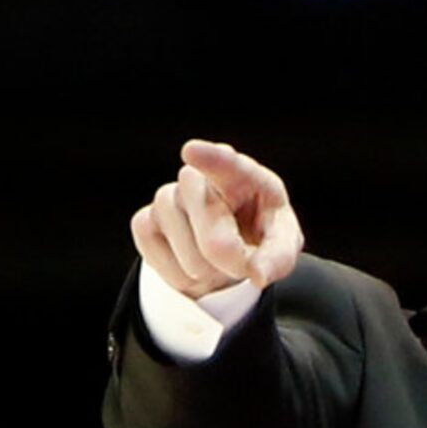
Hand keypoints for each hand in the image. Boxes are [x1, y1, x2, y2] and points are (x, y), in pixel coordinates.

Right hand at [131, 140, 303, 298]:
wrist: (227, 255)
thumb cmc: (258, 240)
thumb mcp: (281, 248)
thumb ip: (277, 259)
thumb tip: (258, 275)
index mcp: (243, 177)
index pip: (226, 163)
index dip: (210, 158)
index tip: (191, 152)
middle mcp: (200, 178)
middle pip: (204, 210)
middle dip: (223, 249)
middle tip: (239, 266)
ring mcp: (168, 197)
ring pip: (177, 234)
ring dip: (200, 267)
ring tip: (216, 268)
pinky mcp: (145, 220)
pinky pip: (151, 248)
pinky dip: (175, 273)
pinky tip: (191, 270)